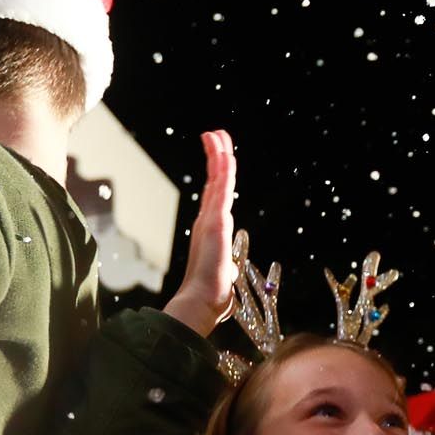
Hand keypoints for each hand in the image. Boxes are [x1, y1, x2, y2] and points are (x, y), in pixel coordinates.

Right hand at [163, 130, 237, 335]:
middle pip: (214, 180)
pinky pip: (222, 191)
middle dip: (216, 156)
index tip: (219, 155)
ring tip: (217, 135)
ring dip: (219, 155)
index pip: (216, 194)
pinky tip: (225, 155)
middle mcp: (209, 219)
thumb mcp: (224, 274)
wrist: (203, 300)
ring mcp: (212, 219)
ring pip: (217, 180)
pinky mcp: (216, 221)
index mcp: (211, 228)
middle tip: (214, 134)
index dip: (217, 173)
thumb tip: (230, 273)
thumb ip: (227, 268)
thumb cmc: (212, 291)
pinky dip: (223, 171)